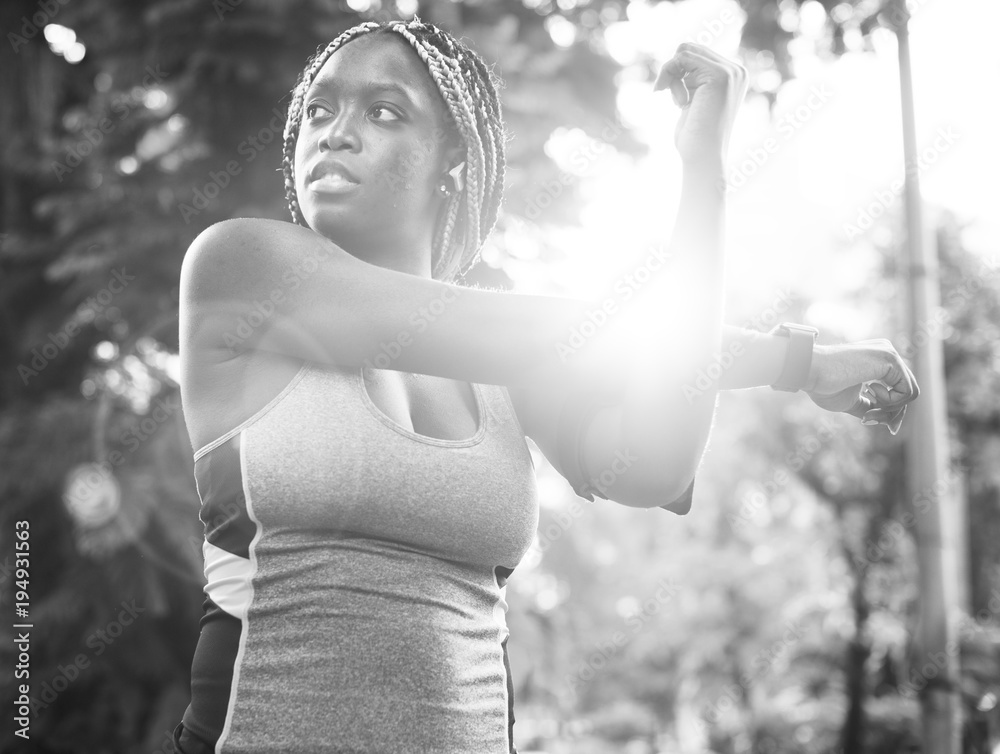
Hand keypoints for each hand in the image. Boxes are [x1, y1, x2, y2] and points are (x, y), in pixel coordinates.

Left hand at [653, 42, 747, 164]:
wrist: (703, 157)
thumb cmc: (695, 135)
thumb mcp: (693, 99)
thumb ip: (692, 77)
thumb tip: (679, 54)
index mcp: (733, 75)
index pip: (696, 54)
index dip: (678, 72)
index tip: (677, 98)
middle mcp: (736, 70)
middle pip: (689, 48)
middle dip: (674, 72)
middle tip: (676, 101)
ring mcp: (730, 71)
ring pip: (684, 51)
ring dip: (672, 77)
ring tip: (680, 103)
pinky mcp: (719, 75)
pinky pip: (682, 58)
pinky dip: (670, 76)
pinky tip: (680, 102)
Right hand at [804, 340, 919, 434]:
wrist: (809, 370)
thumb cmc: (823, 384)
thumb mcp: (852, 401)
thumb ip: (872, 407)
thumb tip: (890, 422)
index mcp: (878, 359)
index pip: (897, 388)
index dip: (888, 410)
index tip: (869, 421)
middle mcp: (888, 352)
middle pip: (906, 391)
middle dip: (891, 413)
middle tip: (868, 421)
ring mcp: (890, 354)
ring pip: (909, 393)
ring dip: (889, 409)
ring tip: (866, 409)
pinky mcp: (891, 360)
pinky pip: (907, 392)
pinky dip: (890, 403)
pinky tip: (868, 393)